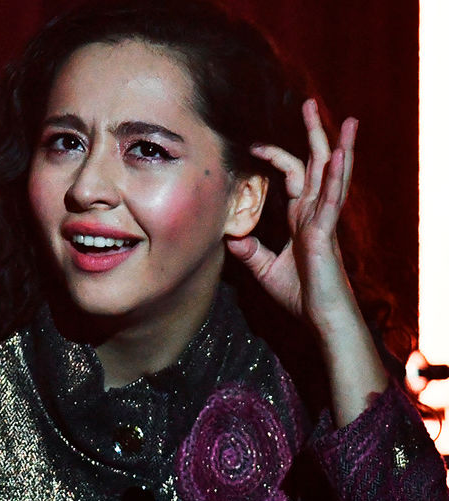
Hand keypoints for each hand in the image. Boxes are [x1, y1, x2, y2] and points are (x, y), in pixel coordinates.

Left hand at [227, 98, 358, 335]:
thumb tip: (230, 237)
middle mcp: (315, 214)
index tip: (256, 146)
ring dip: (338, 146)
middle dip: (314, 134)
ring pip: (333, 176)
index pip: (294, 178)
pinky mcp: (326, 235)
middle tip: (311, 104)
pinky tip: (340, 156)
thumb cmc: (300, 294)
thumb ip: (250, 251)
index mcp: (302, 219)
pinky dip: (336, 178)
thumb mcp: (264, 268)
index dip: (277, 158)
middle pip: (317, 166)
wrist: (320, 318)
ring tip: (347, 119)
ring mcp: (324, 222)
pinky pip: (332, 202)